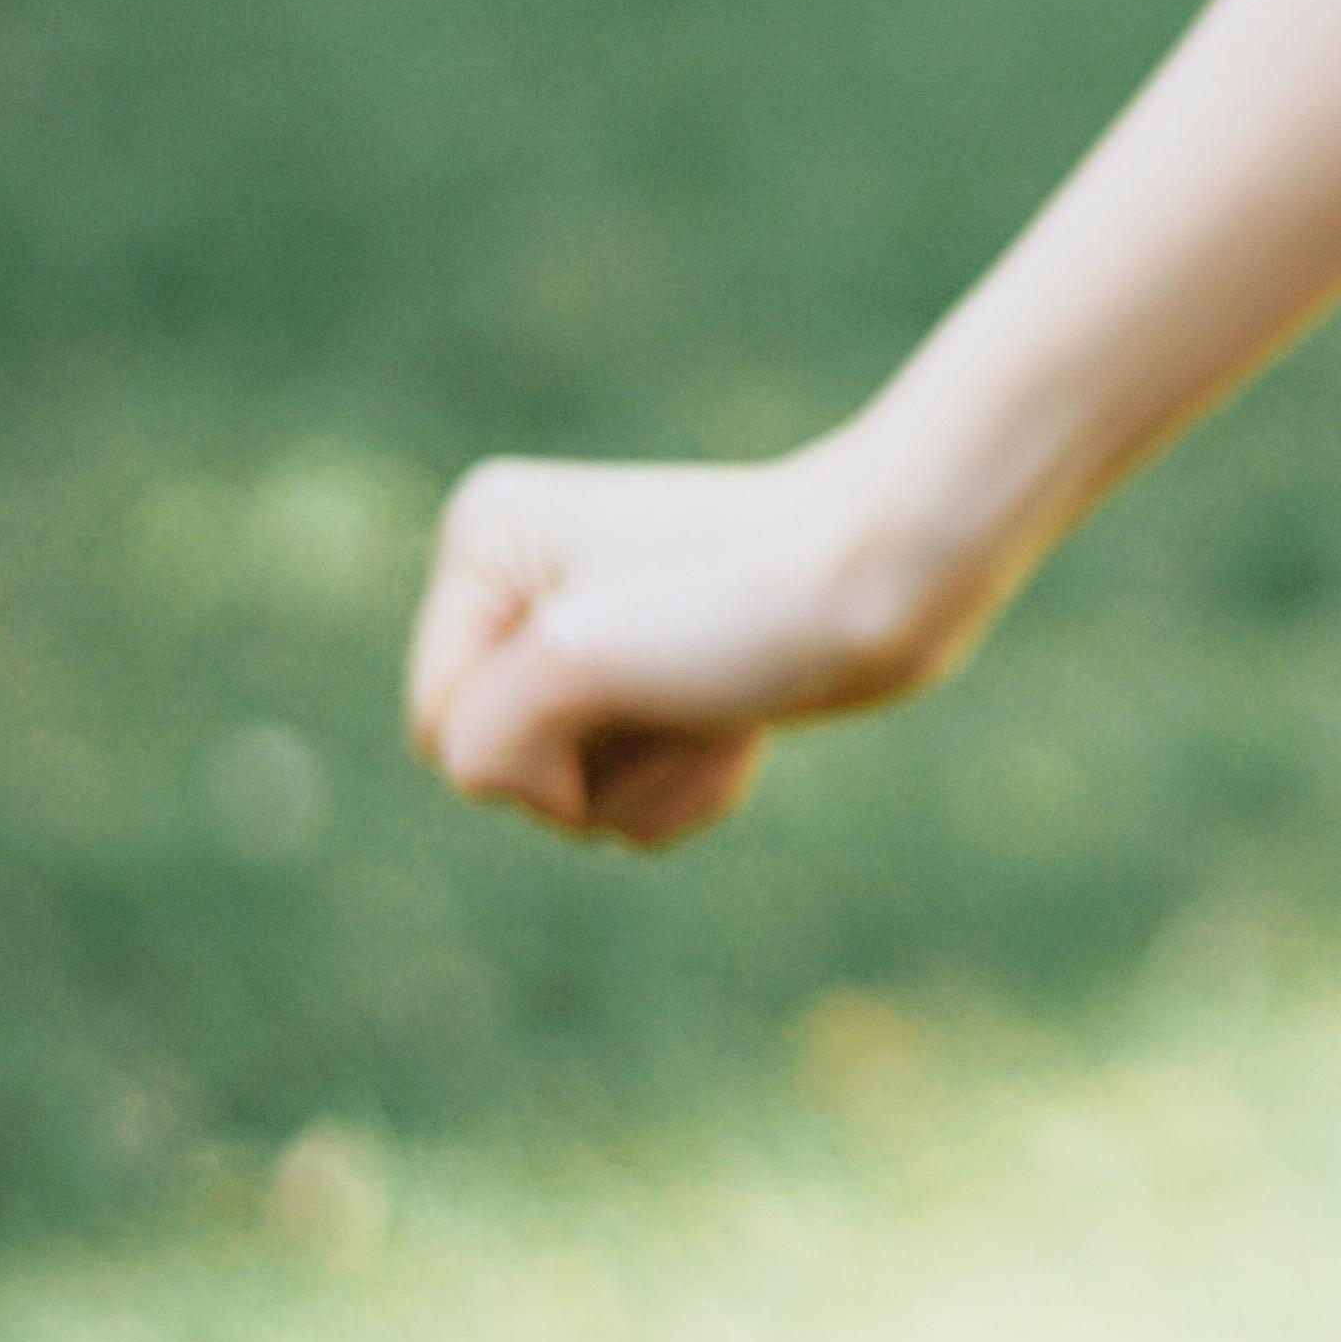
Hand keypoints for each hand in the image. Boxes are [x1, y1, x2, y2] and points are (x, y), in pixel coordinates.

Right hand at [401, 438, 998, 851]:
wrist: (898, 585)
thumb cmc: (745, 606)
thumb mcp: (576, 666)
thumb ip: (484, 740)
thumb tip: (499, 784)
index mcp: (481, 542)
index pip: (442, 725)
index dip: (529, 744)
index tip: (624, 681)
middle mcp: (522, 583)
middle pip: (498, 767)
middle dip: (598, 766)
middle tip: (683, 688)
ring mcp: (592, 638)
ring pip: (571, 797)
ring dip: (656, 778)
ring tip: (721, 703)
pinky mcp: (661, 687)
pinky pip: (632, 799)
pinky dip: (691, 784)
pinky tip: (744, 725)